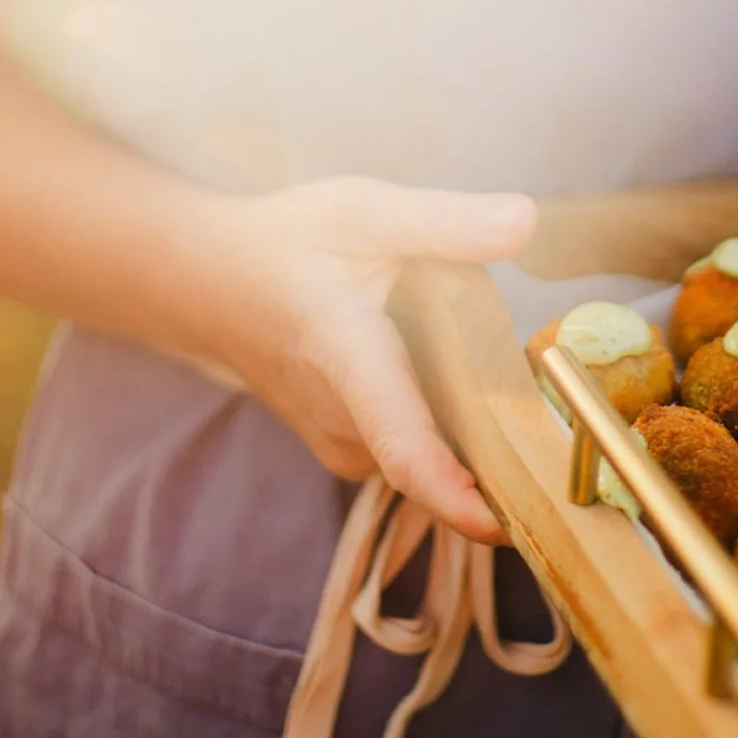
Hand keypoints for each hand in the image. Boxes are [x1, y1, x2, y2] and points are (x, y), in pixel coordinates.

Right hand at [184, 176, 536, 543]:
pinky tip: (434, 351)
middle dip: (502, 416)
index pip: (403, 445)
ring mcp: (344, 448)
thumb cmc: (288, 244)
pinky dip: (447, 408)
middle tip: (509, 348)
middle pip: (446, 449)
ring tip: (447, 326)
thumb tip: (523, 219)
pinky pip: (422, 443)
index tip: (510, 527)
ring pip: (439, 444)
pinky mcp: (351, 454)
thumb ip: (445, 221)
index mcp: (347, 358)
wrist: (213, 283)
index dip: (456, 495)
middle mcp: (343, 423)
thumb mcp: (366, 211)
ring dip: (471, 403)